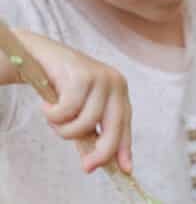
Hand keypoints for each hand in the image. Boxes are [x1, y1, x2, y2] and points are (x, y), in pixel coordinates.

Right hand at [13, 30, 132, 173]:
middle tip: (86, 168)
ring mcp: (100, 77)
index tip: (125, 169)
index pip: (125, 123)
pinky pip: (68, 110)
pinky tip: (46, 106)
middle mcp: (115, 83)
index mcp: (119, 92)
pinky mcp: (82, 75)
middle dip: (101, 151)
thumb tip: (95, 162)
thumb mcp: (80, 111)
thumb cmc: (63, 85)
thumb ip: (89, 133)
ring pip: (87, 122)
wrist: (40, 56)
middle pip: (114, 126)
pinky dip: (53, 115)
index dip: (125, 147)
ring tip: (53, 120)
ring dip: (65, 129)